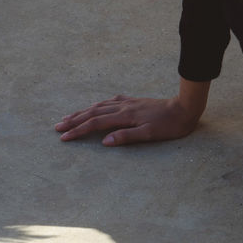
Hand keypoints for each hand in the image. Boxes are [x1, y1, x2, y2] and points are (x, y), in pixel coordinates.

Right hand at [56, 93, 202, 145]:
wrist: (185, 108)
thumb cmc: (170, 125)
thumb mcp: (150, 134)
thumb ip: (126, 136)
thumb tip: (104, 141)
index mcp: (125, 116)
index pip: (95, 124)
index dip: (78, 131)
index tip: (64, 137)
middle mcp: (123, 107)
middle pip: (93, 113)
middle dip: (74, 120)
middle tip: (57, 127)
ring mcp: (128, 102)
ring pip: (99, 106)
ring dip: (82, 112)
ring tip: (69, 117)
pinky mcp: (135, 101)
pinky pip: (111, 102)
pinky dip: (99, 105)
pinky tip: (97, 106)